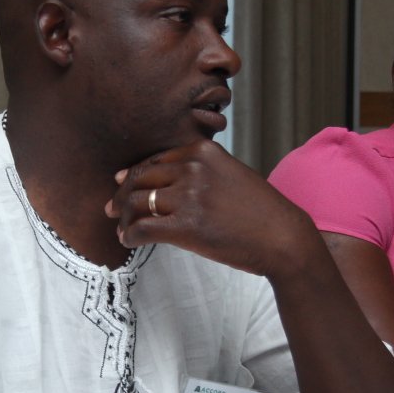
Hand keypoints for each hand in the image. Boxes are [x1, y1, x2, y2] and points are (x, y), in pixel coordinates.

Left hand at [104, 140, 318, 278]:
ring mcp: (188, 196)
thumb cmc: (259, 211)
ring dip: (123, 218)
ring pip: (135, 202)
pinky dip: (130, 235)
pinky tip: (129, 242)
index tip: (120, 185)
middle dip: (121, 196)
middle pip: (139, 178)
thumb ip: (198, 172)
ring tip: (123, 230)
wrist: (281, 237)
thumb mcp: (230, 174)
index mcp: (201, 151)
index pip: (153, 160)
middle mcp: (192, 168)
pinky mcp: (185, 226)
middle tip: (112, 210)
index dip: (132, 175)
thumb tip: (161, 183)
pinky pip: (142, 227)